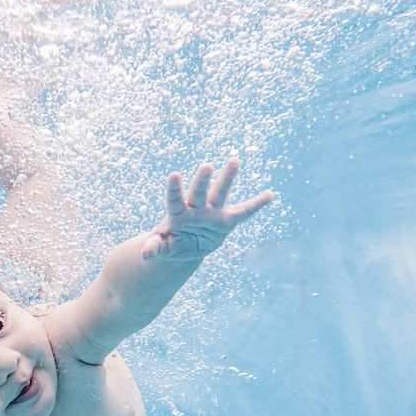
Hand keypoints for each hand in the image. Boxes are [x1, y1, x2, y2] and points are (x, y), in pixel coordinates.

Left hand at [141, 157, 273, 261]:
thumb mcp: (161, 247)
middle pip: (199, 193)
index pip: (175, 200)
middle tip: (206, 166)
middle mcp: (196, 209)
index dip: (174, 189)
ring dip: (226, 178)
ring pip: (220, 193)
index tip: (174, 175)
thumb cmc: (169, 243)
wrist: (184, 246)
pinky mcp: (226, 221)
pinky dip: (256, 205)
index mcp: (178, 214)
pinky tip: (269, 195)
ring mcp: (212, 213)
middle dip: (202, 181)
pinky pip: (243, 213)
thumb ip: (154, 248)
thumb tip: (145, 255)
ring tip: (234, 160)